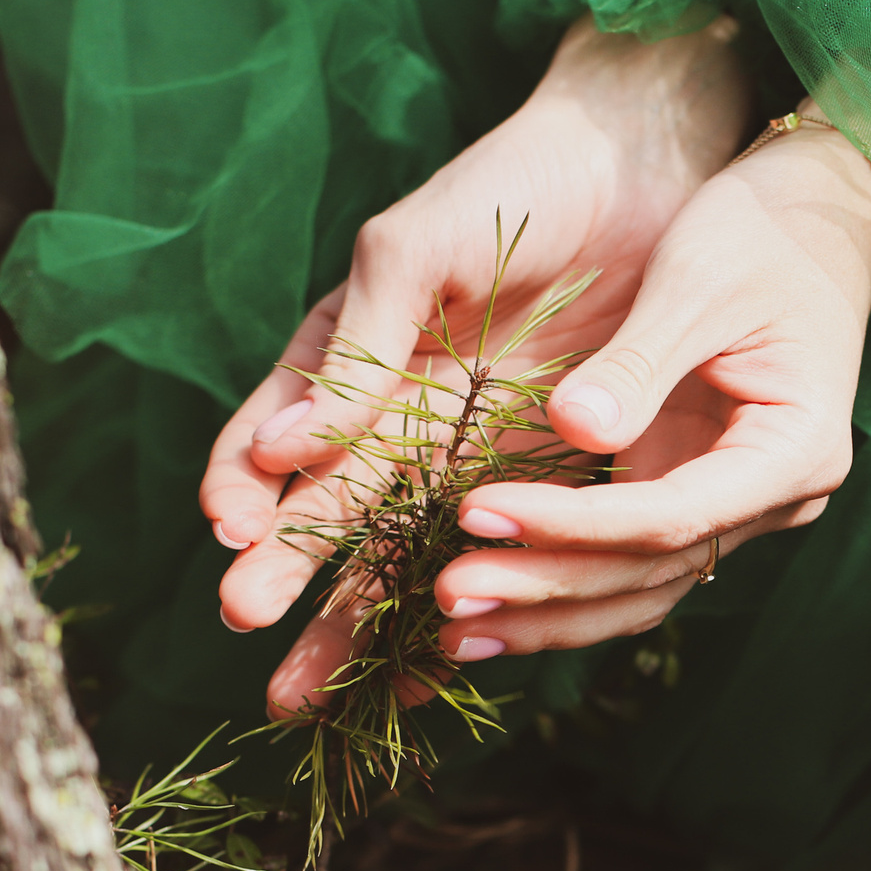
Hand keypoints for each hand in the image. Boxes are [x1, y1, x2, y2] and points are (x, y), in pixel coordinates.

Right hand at [199, 18, 750, 711]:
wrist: (640, 174)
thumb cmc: (512, 190)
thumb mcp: (416, 250)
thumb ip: (356, 346)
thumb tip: (283, 447)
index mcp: (349, 358)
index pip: (270, 437)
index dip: (241, 485)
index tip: (230, 528)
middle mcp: (397, 419)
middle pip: (326, 516)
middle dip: (286, 583)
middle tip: (247, 636)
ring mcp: (466, 456)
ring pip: (397, 556)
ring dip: (352, 626)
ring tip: (306, 696)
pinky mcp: (541, 480)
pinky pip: (495, 559)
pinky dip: (462, 613)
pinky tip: (433, 670)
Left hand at [425, 112, 870, 664]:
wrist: (816, 216)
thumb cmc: (763, 231)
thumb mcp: (698, 279)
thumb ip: (639, 362)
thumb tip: (572, 429)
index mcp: (792, 451)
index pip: (670, 516)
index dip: (570, 525)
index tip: (477, 513)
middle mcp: (774, 499)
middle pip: (651, 571)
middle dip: (545, 588)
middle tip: (446, 597)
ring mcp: (737, 507)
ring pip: (640, 588)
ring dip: (547, 613)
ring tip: (453, 633)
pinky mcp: (695, 495)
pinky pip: (628, 561)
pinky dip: (562, 584)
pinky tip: (493, 605)